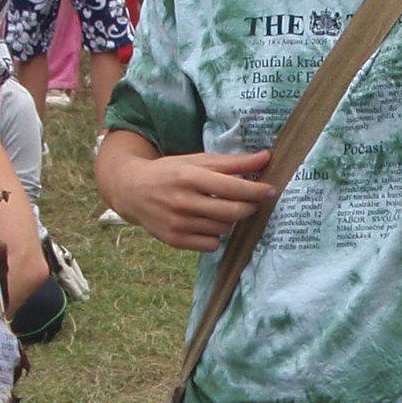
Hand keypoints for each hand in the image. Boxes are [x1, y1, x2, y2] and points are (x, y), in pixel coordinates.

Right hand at [105, 148, 274, 251]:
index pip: (233, 188)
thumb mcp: (198, 161)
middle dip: (249, 207)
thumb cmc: (170, 172)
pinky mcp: (174, 240)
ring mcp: (178, 223)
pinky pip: (211, 245)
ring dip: (230, 220)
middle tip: (252, 202)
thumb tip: (266, 157)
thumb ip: (233, 162)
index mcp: (189, 176)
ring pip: (224, 229)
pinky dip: (215, 236)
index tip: (270, 189)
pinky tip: (206, 223)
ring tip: (220, 208)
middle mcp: (182, 201)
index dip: (257, 191)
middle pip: (233, 212)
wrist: (132, 191)